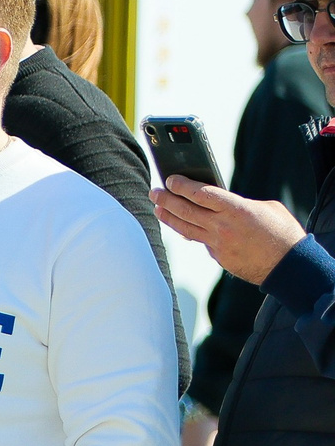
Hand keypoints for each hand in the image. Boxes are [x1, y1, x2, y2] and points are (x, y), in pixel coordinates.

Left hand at [154, 179, 306, 284]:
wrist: (290, 266)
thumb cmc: (283, 233)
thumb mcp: (267, 208)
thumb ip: (240, 204)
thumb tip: (223, 203)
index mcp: (236, 209)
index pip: (200, 194)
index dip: (182, 186)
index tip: (170, 180)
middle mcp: (222, 226)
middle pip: (186, 210)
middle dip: (166, 200)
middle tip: (154, 192)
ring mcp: (218, 244)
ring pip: (186, 228)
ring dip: (169, 217)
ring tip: (158, 209)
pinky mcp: (219, 257)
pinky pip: (202, 242)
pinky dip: (193, 233)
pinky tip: (184, 227)